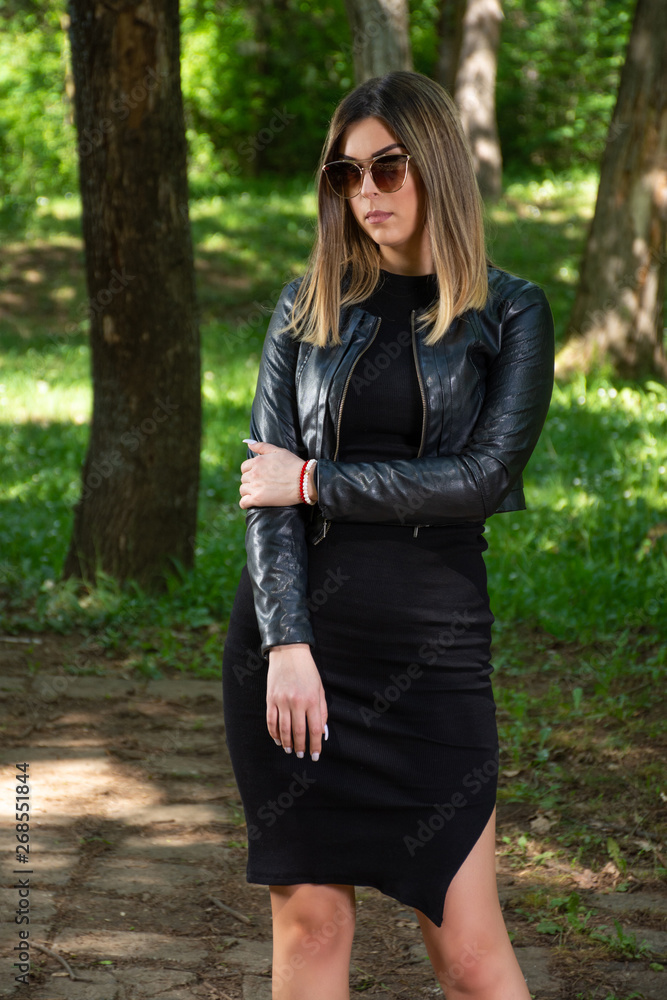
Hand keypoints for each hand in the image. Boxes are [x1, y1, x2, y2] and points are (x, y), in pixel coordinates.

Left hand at [239, 440, 317, 507]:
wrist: (304, 481)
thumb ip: (262, 446)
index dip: (250, 471)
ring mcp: (255, 487)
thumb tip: (247, 443)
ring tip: (258, 493)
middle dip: (250, 481)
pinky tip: (250, 503)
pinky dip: (245, 503)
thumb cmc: (294, 465)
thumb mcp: (279, 451)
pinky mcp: (258, 499)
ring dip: (248, 492)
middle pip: (243, 479)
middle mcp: (254, 473)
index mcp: (257, 461)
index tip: (258, 475)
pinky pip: (243, 503)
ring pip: (242, 490)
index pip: (244, 467)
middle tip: (261, 484)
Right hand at [266, 643, 327, 759]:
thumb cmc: (308, 671)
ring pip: (283, 729)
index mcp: (312, 700)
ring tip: (290, 750)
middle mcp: (297, 702)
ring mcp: (282, 701)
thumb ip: (322, 711)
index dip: (315, 745)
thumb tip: (321, 732)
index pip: (315, 729)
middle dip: (301, 746)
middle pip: (299, 732)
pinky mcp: (270, 699)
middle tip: (302, 755)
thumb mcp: (320, 689)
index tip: (315, 755)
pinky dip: (274, 733)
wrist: (289, 652)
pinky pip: (271, 721)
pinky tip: (278, 739)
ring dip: (287, 743)